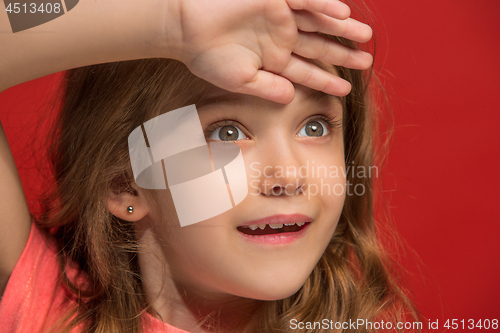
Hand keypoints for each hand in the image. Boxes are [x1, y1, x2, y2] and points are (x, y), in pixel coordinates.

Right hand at [163, 0, 372, 102]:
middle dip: (342, 54)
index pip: (306, 71)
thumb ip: (268, 89)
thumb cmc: (207, 56)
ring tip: (364, 38)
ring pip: (317, 21)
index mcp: (273, 59)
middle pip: (318, 46)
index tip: (346, 91)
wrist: (184, 27)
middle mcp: (280, 37)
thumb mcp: (241, 80)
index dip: (326, 81)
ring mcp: (278, 16)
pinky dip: (322, 4)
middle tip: (366, 62)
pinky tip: (342, 13)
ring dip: (341, 28)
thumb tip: (291, 98)